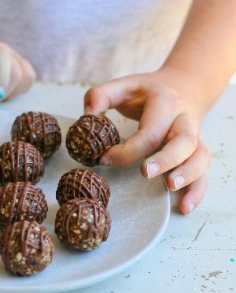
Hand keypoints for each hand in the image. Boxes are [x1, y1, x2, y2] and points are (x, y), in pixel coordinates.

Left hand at [0, 37, 35, 105]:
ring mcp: (14, 59)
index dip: (2, 76)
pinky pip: (28, 82)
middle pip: (17, 71)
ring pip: (26, 77)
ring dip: (12, 94)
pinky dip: (17, 93)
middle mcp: (4, 50)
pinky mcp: (19, 70)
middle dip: (2, 92)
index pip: (0, 56)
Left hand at [84, 67, 209, 214]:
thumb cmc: (147, 91)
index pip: (150, 130)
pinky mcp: (198, 151)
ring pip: (200, 156)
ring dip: (188, 174)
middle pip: (184, 141)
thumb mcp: (123, 85)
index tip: (104, 158)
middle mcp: (184, 120)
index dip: (127, 148)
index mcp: (165, 104)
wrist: (183, 87)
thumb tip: (86, 116)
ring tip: (169, 187)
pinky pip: (204, 172)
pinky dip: (198, 191)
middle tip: (145, 172)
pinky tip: (184, 207)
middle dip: (166, 159)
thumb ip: (100, 96)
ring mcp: (195, 137)